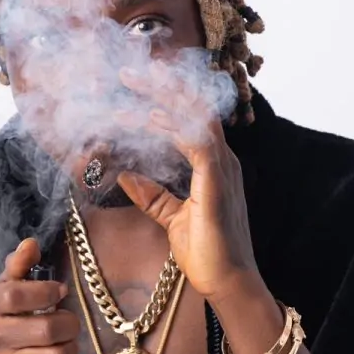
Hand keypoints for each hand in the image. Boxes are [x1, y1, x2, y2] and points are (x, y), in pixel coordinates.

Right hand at [0, 238, 79, 353]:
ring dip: (71, 348)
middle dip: (69, 323)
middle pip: (46, 330)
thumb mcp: (6, 290)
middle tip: (69, 321)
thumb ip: (19, 266)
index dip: (46, 292)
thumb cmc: (5, 321)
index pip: (16, 295)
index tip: (60, 292)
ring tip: (66, 342)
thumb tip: (31, 243)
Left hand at [116, 65, 259, 303]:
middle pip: (194, 107)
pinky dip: (172, 125)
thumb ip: (152, 196)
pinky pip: (195, 141)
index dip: (163, 98)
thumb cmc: (206, 254)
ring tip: (134, 81)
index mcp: (213, 165)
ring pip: (195, 115)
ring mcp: (222, 168)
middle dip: (162, 85)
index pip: (189, 119)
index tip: (134, 86)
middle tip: (128, 71)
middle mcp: (221, 160)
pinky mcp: (216, 182)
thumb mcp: (172, 218)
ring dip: (163, 95)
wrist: (228, 282)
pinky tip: (149, 117)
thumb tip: (125, 176)